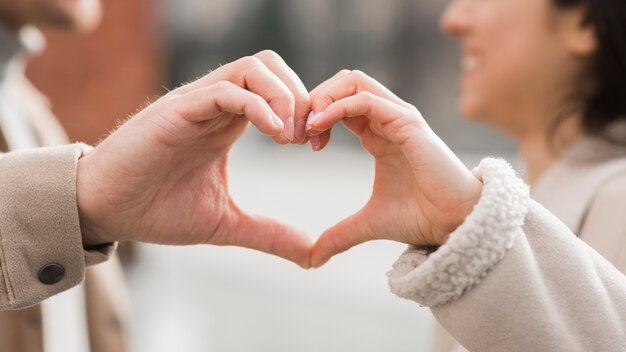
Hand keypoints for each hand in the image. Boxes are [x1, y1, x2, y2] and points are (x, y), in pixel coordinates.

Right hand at [76, 51, 311, 267]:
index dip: (307, 112)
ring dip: (283, 96)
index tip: (317, 146)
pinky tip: (274, 135)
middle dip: (301, 97)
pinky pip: (226, 89)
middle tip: (310, 138)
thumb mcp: (225, 224)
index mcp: (229, 124)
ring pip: (252, 68)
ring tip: (290, 137)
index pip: (279, 91)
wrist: (105, 212)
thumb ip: (268, 233)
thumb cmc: (157, 210)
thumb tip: (310, 254)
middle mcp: (215, 106)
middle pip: (271, 66)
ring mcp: (197, 104)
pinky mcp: (178, 110)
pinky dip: (258, 105)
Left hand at [308, 70, 482, 266]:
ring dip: (323, 97)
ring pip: (353, 80)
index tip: (300, 142)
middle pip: (343, 81)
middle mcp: (387, 119)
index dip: (315, 115)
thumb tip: (312, 258)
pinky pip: (366, 99)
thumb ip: (339, 235)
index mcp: (378, 133)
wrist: (455, 224)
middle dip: (314, 99)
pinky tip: (320, 128)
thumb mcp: (367, 224)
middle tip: (297, 130)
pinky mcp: (407, 122)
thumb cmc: (420, 218)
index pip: (339, 103)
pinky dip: (337, 107)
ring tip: (307, 127)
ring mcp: (398, 116)